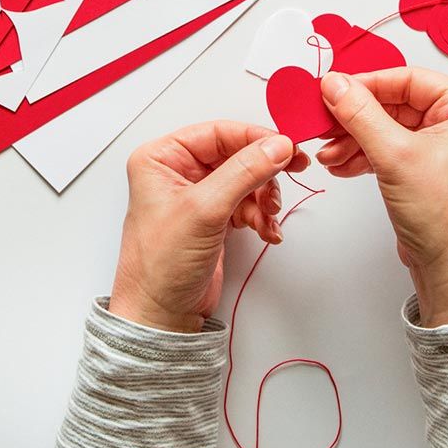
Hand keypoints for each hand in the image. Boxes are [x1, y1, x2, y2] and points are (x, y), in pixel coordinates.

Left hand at [109, 121, 308, 332]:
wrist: (161, 315)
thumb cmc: (159, 266)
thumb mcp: (204, 210)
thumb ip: (244, 172)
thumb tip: (277, 146)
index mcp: (162, 158)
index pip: (218, 132)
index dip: (256, 139)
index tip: (286, 148)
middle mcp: (178, 172)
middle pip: (237, 155)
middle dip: (263, 174)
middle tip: (288, 180)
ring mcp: (197, 196)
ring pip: (247, 180)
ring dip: (264, 198)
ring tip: (268, 219)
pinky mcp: (213, 218)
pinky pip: (247, 203)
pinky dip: (262, 216)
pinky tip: (267, 231)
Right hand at [317, 68, 447, 326]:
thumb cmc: (446, 217)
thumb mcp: (395, 155)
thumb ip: (360, 114)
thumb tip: (335, 84)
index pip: (408, 79)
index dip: (366, 83)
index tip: (332, 88)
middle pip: (394, 102)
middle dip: (355, 117)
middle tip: (324, 121)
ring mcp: (442, 146)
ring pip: (386, 126)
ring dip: (354, 138)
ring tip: (328, 153)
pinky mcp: (425, 167)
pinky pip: (388, 147)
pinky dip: (363, 154)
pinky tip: (341, 164)